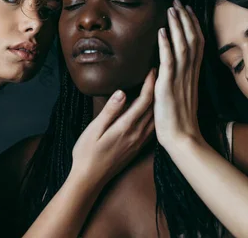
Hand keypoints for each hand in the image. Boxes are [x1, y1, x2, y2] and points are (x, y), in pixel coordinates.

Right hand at [71, 69, 155, 184]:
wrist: (90, 180)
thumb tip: (122, 92)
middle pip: (155, 108)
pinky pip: (153, 128)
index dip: (150, 83)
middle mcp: (137, 134)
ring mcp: (139, 142)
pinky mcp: (138, 147)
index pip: (145, 101)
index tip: (152, 69)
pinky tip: (156, 110)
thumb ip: (109, 111)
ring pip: (156, 118)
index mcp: (126, 127)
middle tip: (161, 73)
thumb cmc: (86, 153)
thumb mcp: (94, 130)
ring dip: (160, 102)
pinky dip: (157, 115)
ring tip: (161, 87)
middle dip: (159, 89)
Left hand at [153, 0, 204, 147]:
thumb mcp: (181, 95)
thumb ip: (178, 79)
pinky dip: (166, 45)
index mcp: (193, 75)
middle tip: (179, 1)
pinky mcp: (169, 87)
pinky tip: (161, 31)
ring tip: (171, 9)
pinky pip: (168, 62)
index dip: (192, 25)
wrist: (182, 139)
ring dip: (177, 26)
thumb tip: (169, 66)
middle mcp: (189, 74)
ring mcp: (180, 79)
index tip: (187, 9)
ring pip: (182, 46)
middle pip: (192, 40)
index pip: (196, 44)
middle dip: (185, 19)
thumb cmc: (179, 121)